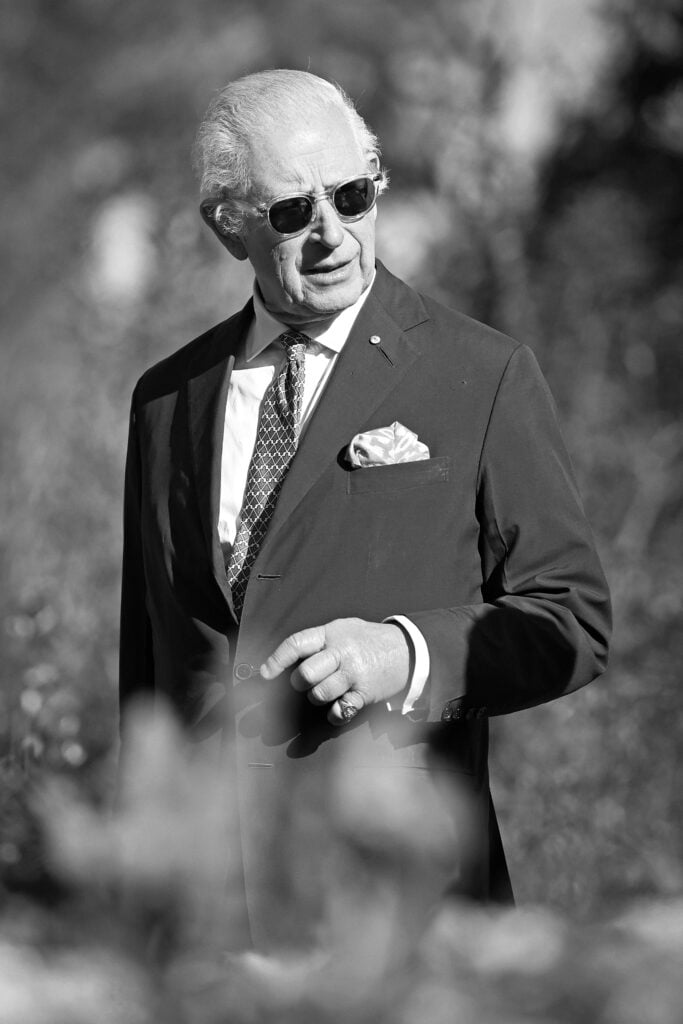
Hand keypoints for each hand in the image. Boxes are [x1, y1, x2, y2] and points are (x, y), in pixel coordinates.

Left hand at [260, 618, 410, 725]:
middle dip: (299, 683)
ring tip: (325, 692)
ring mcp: (354, 674)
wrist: (408, 649)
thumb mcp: (344, 628)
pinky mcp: (365, 693)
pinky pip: (340, 711)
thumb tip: (287, 658)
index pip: (297, 644)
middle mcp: (342, 652)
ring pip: (320, 694)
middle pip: (305, 674)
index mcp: (332, 633)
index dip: (276, 659)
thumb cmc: (368, 639)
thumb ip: (319, 640)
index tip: (265, 674)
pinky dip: (335, 714)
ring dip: (317, 697)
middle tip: (305, 682)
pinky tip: (338, 706)